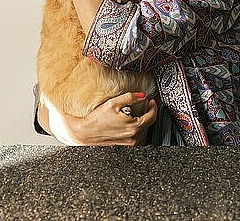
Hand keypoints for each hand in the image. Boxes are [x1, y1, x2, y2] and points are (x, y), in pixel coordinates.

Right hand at [41, 92, 157, 145]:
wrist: (86, 133)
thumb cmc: (97, 119)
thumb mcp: (114, 103)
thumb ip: (130, 97)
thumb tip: (142, 95)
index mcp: (133, 126)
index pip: (152, 116)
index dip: (153, 106)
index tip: (151, 100)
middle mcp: (134, 137)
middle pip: (149, 123)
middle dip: (149, 111)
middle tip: (145, 102)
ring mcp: (130, 142)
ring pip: (144, 130)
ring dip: (144, 120)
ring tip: (138, 110)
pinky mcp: (125, 144)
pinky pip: (138, 135)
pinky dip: (138, 127)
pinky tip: (131, 120)